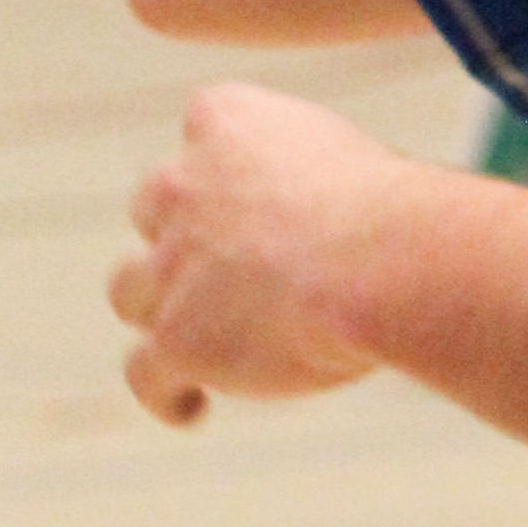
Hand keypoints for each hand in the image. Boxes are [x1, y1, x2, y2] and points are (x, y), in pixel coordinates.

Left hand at [109, 81, 407, 427]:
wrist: (385, 263)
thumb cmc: (397, 214)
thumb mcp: (350, 163)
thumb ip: (309, 182)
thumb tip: (322, 228)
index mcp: (226, 120)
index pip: (202, 129)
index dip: (227, 171)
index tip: (254, 199)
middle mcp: (181, 183)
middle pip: (153, 211)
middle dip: (183, 240)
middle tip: (230, 275)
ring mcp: (171, 264)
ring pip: (130, 291)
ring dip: (163, 312)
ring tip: (202, 344)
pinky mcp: (175, 337)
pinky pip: (144, 374)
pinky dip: (165, 393)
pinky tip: (192, 407)